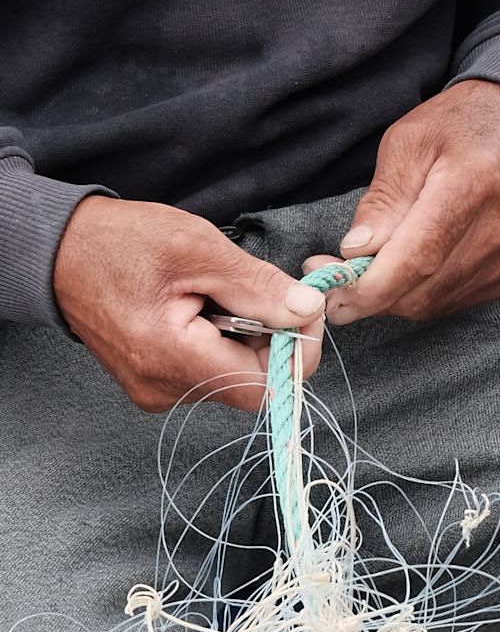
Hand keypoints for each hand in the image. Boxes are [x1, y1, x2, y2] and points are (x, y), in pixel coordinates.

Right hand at [53, 197, 325, 413]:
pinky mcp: (153, 380)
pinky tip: (204, 305)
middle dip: (272, 338)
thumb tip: (308, 309)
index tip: (304, 308)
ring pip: (231, 375)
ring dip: (245, 336)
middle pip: (250, 382)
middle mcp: (163, 388)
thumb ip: (256, 286)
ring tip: (221, 292)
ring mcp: (155, 389)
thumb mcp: (197, 249)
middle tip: (263, 289)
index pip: (265, 387)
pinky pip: (207, 369)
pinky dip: (221, 339)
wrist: (58, 250)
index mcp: (172, 359)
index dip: (296, 351)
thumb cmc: (120, 242)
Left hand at [309, 83, 499, 326]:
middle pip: (420, 291)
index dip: (371, 288)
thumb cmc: (457, 126)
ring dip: (390, 297)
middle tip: (333, 275)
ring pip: (429, 305)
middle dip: (369, 294)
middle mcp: (495, 232)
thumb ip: (382, 200)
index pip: (418, 259)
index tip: (331, 295)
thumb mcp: (405, 143)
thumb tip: (356, 251)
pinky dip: (416, 295)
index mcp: (469, 189)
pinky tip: (406, 267)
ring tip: (369, 265)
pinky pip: (447, 303)